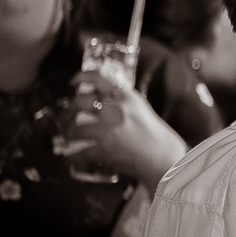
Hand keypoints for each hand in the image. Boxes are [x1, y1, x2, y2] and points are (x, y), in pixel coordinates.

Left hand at [65, 70, 188, 192]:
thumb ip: (125, 103)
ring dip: (68, 134)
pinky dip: (72, 158)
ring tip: (68, 137)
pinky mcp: (104, 150)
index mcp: (128, 98)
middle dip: (69, 110)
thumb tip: (105, 100)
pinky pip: (79, 154)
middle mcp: (116, 110)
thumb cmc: (160, 137)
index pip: (99, 78)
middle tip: (68, 116)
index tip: (73, 81)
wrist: (167, 160)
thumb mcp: (143, 111)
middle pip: (80, 101)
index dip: (82, 77)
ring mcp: (108, 130)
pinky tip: (70, 159)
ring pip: (76, 128)